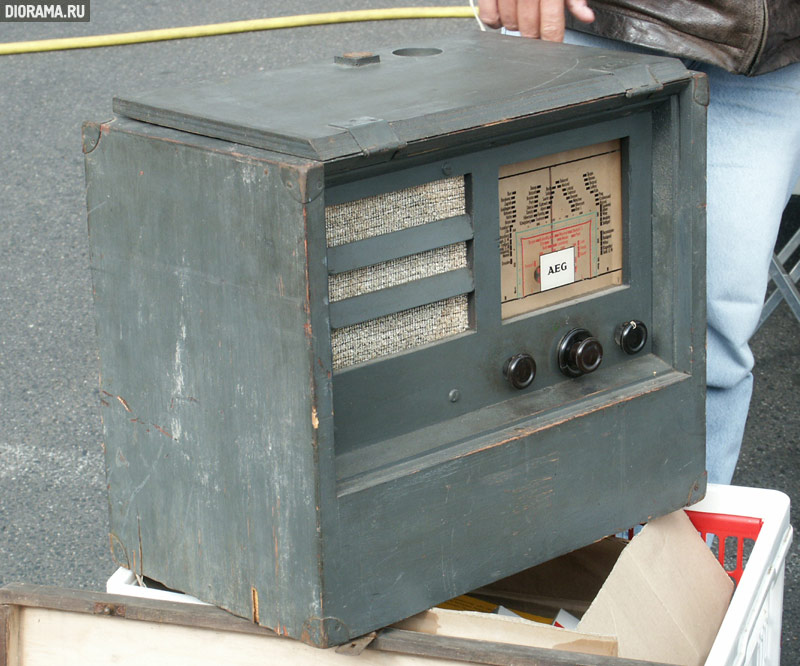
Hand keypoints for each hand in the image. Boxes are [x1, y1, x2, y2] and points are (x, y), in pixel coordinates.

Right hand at [477, 0, 594, 41]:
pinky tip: (503, 12)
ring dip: (516, 25)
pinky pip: (488, 17)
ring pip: (509, 25)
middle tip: (537, 27)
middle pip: (529, 30)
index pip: (551, 26)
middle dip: (534, 34)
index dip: (551, 41)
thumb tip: (586, 16)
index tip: (552, 45)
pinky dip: (495, 20)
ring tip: (522, 13)